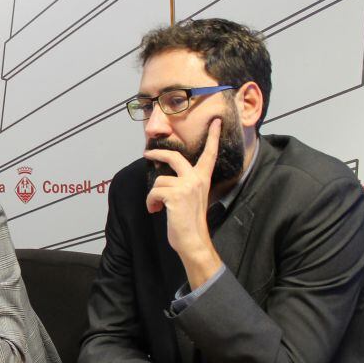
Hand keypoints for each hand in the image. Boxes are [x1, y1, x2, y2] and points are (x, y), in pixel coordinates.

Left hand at [144, 118, 222, 287]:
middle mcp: (196, 179)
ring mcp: (186, 186)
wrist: (193, 241)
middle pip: (175, 156)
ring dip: (153, 195)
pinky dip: (150, 202)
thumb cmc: (190, 222)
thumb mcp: (191, 198)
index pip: (209, 154)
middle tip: (148, 152)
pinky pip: (154, 192)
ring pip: (159, 180)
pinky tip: (155, 211)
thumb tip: (165, 177)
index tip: (216, 121)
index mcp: (203, 179)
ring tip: (157, 207)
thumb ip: (184, 185)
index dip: (212, 137)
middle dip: (159, 153)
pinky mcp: (175, 195)